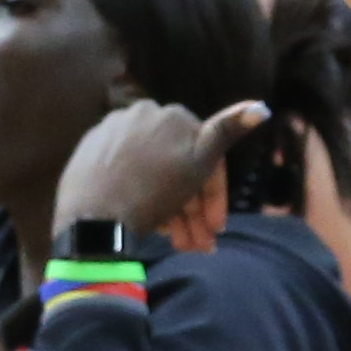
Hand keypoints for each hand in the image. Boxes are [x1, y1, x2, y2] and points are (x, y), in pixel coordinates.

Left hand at [55, 96, 270, 249]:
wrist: (94, 220)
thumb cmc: (154, 193)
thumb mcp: (199, 164)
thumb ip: (228, 132)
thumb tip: (261, 106)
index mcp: (172, 114)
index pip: (207, 156)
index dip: (217, 196)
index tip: (217, 229)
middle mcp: (141, 114)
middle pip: (178, 166)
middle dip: (193, 210)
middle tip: (196, 244)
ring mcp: (111, 131)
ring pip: (154, 173)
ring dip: (173, 211)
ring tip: (177, 244)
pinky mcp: (89, 151)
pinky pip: (128, 174)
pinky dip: (144, 197)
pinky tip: (152, 226)